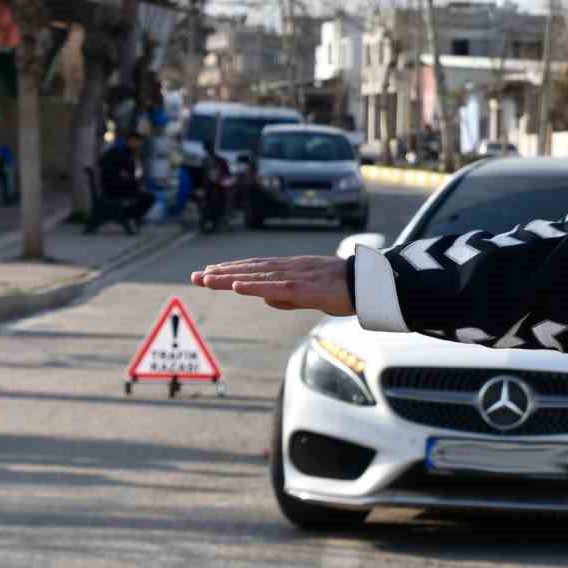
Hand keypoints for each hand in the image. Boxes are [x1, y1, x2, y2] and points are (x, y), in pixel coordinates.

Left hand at [191, 256, 354, 315]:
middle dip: (222, 272)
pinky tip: (236, 285)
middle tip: (196, 275)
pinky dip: (254, 285)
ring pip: (257, 276)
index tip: (210, 271)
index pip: (256, 268)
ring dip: (230, 277)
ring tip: (207, 279)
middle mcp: (291, 268)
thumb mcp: (313, 296)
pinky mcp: (304, 287)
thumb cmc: (346, 290)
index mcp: (293, 269)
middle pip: (250, 269)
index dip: (232, 269)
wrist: (370, 284)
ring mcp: (297, 276)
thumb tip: (265, 300)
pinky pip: (274, 286)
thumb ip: (289, 298)